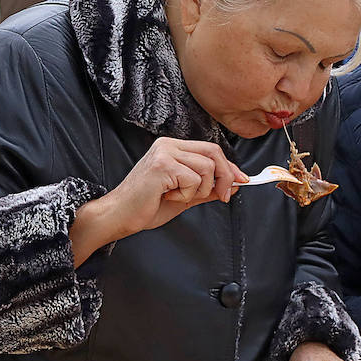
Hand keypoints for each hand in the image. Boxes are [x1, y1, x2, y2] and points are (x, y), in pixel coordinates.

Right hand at [69, 138, 245, 264]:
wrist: (120, 216)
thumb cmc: (146, 206)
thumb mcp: (185, 196)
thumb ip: (208, 188)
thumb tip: (234, 184)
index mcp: (173, 147)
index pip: (211, 149)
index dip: (229, 166)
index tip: (241, 181)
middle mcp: (168, 145)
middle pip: (213, 153)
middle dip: (225, 177)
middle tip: (222, 196)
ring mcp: (165, 152)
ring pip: (206, 168)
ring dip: (200, 190)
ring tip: (178, 196)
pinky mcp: (162, 165)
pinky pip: (193, 179)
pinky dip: (186, 195)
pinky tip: (168, 196)